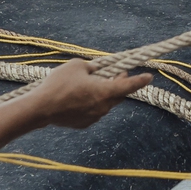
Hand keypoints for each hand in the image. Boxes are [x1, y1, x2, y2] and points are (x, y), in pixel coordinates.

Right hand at [30, 59, 152, 128]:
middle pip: (118, 95)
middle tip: (117, 74)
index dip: (140, 80)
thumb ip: (91, 67)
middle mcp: (103, 107)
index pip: (128, 86)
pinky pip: (93, 111)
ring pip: (105, 103)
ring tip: (92, 84)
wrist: (41, 108)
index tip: (149, 76)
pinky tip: (80, 96)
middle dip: (119, 84)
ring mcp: (94, 117)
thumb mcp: (77, 65)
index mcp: (105, 92)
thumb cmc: (59, 84)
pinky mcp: (84, 123)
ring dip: (103, 94)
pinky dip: (92, 103)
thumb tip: (95, 71)